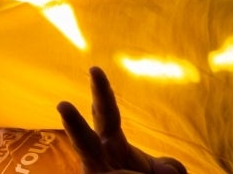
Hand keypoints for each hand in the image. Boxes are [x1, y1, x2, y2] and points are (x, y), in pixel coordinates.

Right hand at [58, 68, 186, 173]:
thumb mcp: (160, 172)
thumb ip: (167, 169)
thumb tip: (170, 170)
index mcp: (112, 144)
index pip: (106, 114)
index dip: (101, 92)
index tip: (95, 68)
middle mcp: (96, 159)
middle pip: (83, 138)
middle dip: (74, 123)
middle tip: (62, 105)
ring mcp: (93, 172)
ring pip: (96, 172)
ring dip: (112, 172)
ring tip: (116, 168)